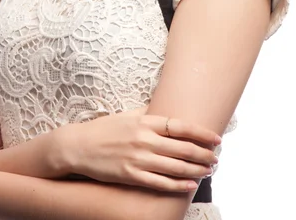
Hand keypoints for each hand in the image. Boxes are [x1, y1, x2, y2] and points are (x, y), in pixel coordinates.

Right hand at [59, 110, 219, 191]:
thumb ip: (148, 113)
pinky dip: (178, 185)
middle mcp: (144, 140)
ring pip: (175, 167)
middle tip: (216, 158)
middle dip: (203, 154)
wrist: (79, 146)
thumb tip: (167, 110)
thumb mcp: (127, 115)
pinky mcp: (131, 175)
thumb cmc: (104, 129)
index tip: (216, 138)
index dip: (201, 133)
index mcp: (144, 122)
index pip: (180, 126)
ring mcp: (138, 159)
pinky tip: (190, 185)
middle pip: (182, 148)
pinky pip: (160, 182)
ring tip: (209, 170)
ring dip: (196, 170)